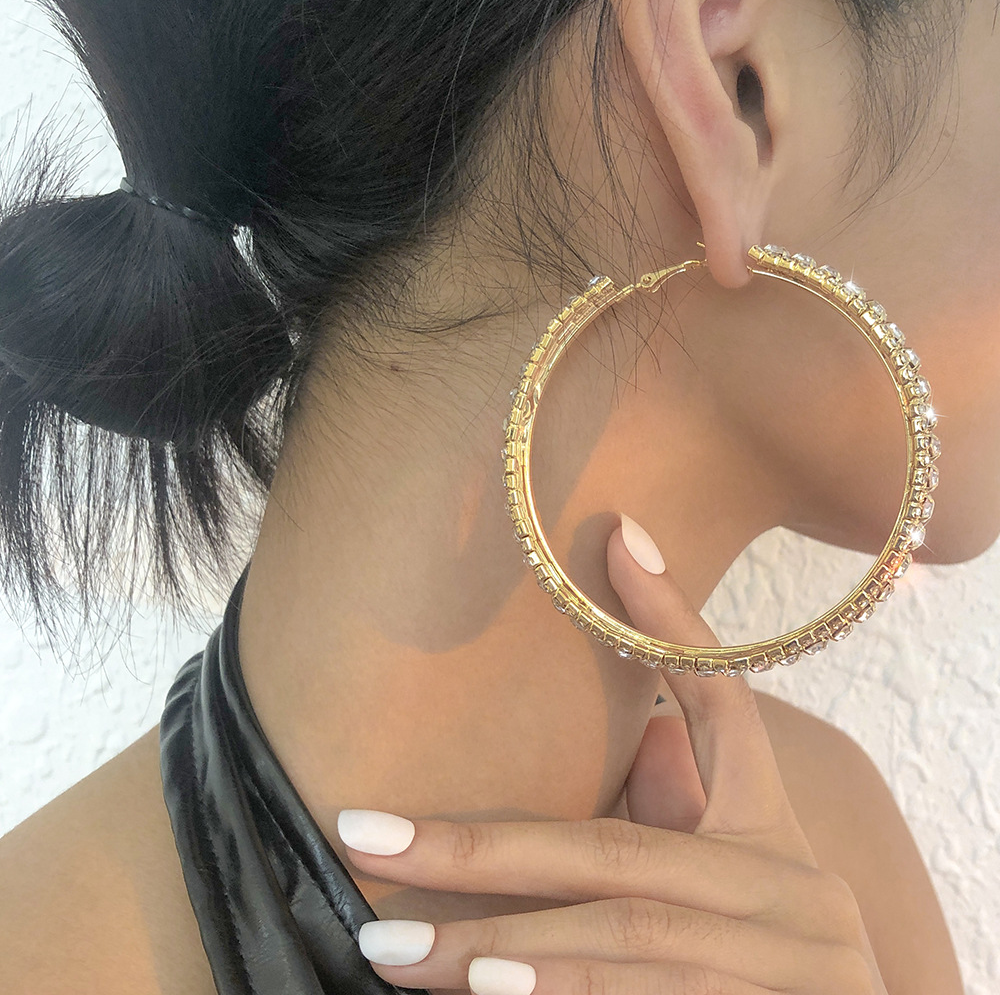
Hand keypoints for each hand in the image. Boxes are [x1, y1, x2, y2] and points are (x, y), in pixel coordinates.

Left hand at [335, 519, 888, 994]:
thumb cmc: (775, 958)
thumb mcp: (737, 876)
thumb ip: (679, 813)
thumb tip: (643, 729)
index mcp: (771, 832)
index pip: (726, 706)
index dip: (674, 623)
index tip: (620, 539)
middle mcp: (791, 890)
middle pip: (617, 853)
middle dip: (481, 852)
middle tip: (368, 843)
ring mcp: (791, 964)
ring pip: (624, 941)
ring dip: (503, 945)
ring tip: (397, 949)